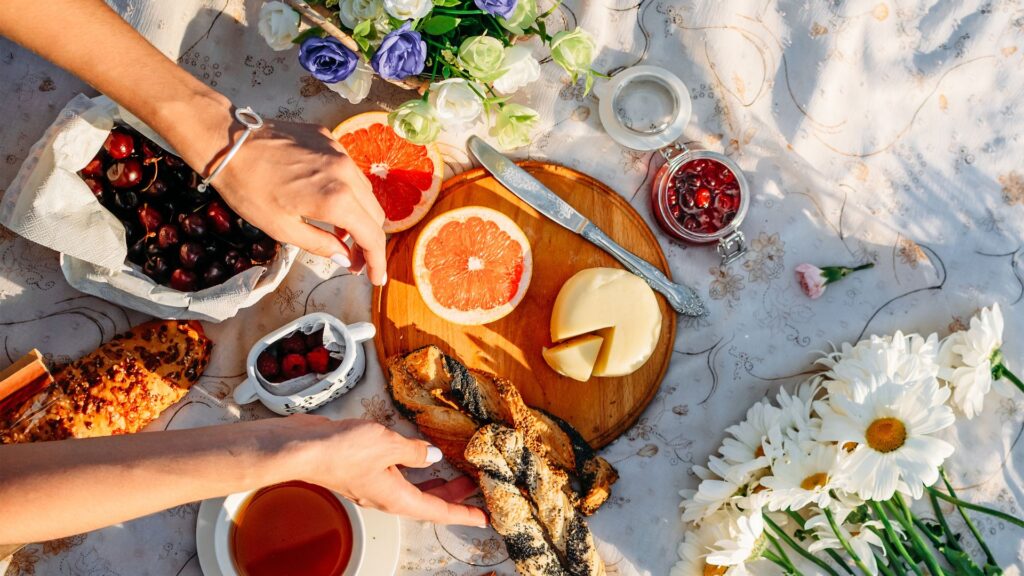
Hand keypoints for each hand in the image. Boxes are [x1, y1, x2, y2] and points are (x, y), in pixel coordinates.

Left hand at [212, 120, 387, 284]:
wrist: (228, 141)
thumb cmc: (249, 189)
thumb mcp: (282, 228)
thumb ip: (320, 245)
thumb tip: (345, 258)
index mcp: (336, 199)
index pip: (372, 236)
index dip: (376, 261)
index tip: (375, 278)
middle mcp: (346, 173)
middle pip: (375, 214)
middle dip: (369, 241)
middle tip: (353, 259)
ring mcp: (339, 152)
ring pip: (366, 191)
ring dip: (359, 215)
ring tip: (339, 232)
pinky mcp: (329, 139)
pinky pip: (349, 171)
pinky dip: (347, 190)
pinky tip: (326, 199)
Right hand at [267, 415, 487, 526]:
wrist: (301, 449)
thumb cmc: (341, 450)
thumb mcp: (388, 445)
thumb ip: (414, 451)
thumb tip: (431, 456)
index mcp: (396, 497)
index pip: (437, 511)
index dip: (462, 514)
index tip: (482, 518)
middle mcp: (386, 496)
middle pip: (426, 502)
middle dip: (451, 497)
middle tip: (472, 488)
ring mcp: (373, 485)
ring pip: (411, 489)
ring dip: (433, 483)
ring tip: (452, 472)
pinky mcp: (362, 471)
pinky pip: (395, 475)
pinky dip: (412, 469)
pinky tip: (416, 454)